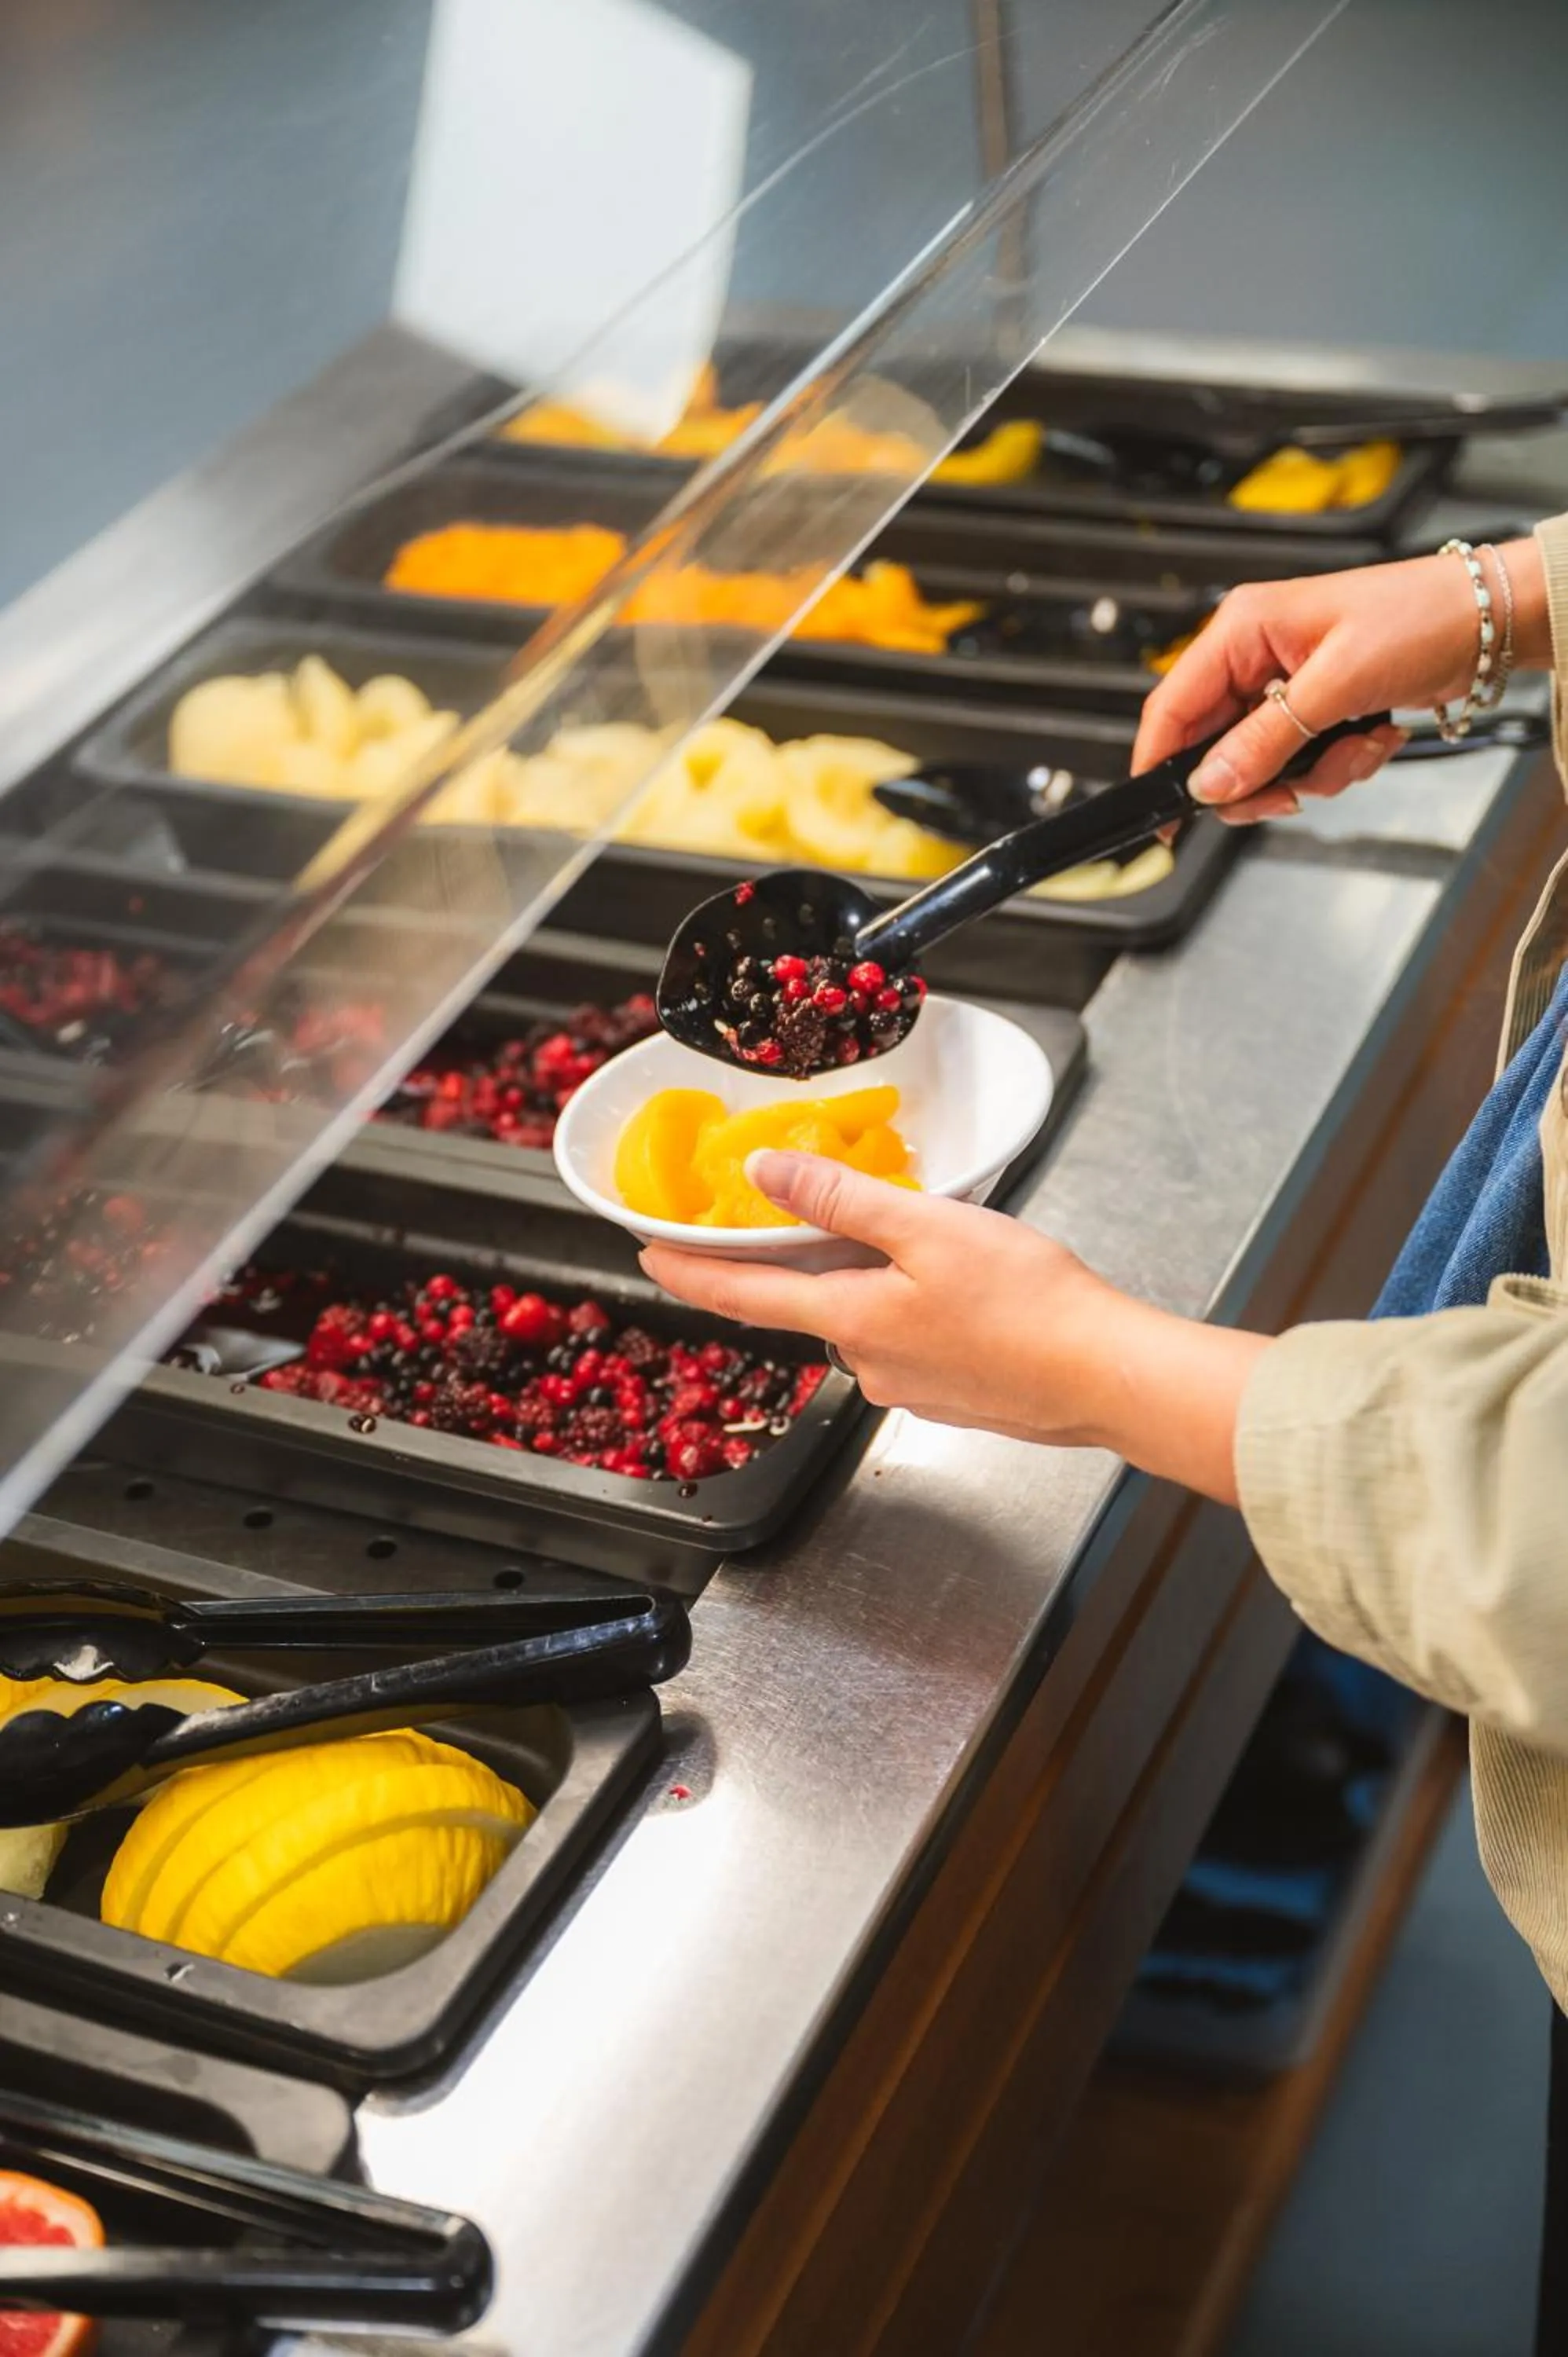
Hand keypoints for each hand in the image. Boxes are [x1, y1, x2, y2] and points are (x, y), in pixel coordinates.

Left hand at [639, 1151, 1270, 1503]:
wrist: (1108, 1376)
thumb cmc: (1031, 1305)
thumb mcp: (927, 1228)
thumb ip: (841, 1199)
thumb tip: (769, 1174)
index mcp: (851, 1320)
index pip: (741, 1296)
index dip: (688, 1273)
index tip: (646, 1254)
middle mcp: (869, 1364)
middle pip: (811, 1302)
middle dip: (810, 1259)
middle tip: (821, 1210)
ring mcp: (912, 1386)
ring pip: (868, 1318)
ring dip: (877, 1280)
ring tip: (931, 1242)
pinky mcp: (953, 1394)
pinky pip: (913, 1339)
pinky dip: (919, 1307)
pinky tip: (965, 1287)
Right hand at [1135, 537, 1546, 823]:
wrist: (1488, 622)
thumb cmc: (1419, 618)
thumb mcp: (1336, 685)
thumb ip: (1266, 740)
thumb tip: (1210, 784)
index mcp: (1242, 630)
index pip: (1172, 706)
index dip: (1159, 765)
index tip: (1163, 817)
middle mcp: (1256, 657)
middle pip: (1217, 748)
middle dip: (1261, 778)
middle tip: (1290, 794)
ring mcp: (1286, 686)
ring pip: (1264, 764)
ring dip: (1314, 773)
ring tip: (1357, 746)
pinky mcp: (1317, 708)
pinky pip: (1304, 762)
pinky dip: (1340, 764)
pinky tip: (1374, 737)